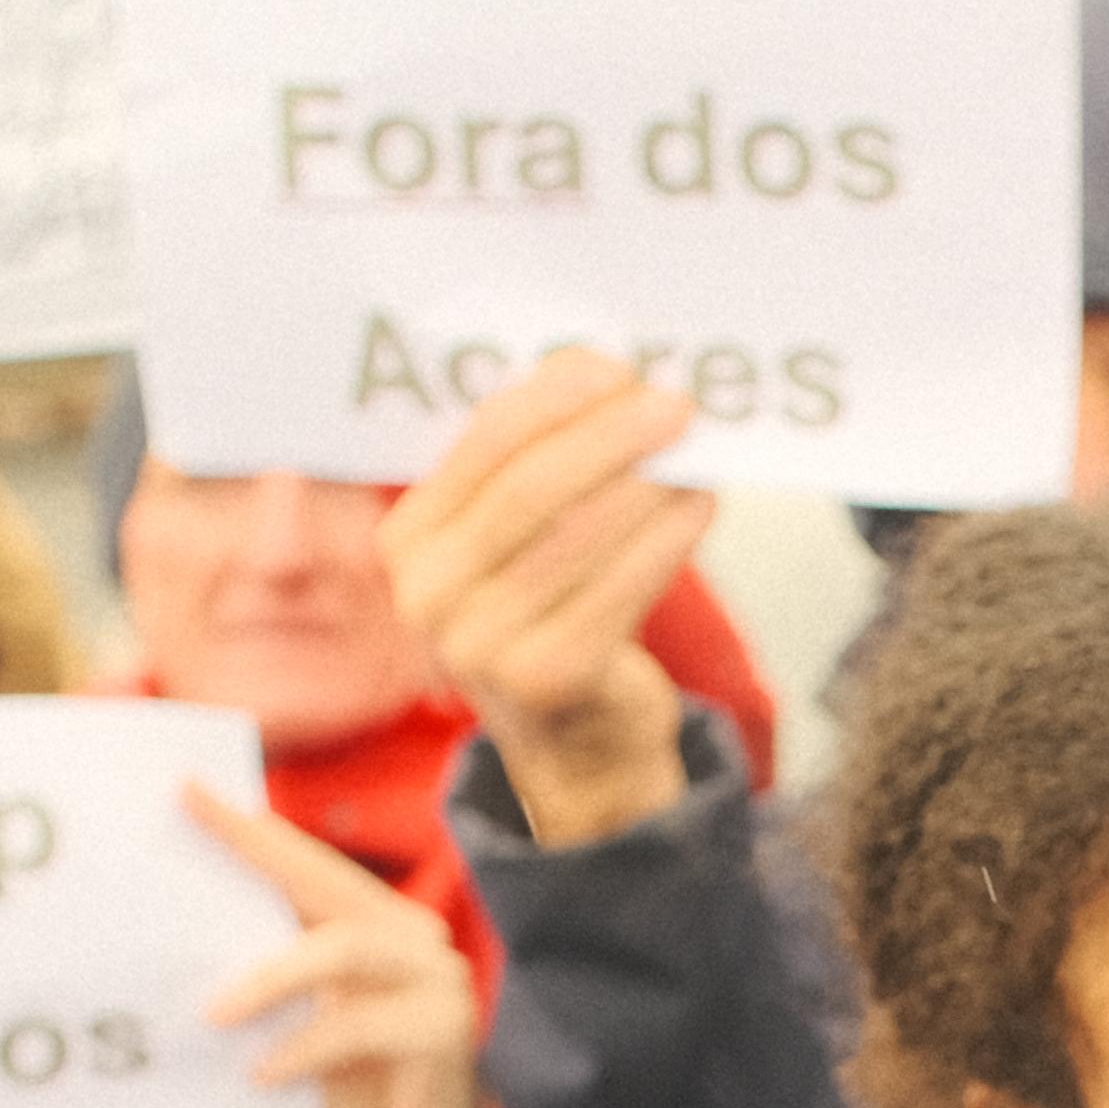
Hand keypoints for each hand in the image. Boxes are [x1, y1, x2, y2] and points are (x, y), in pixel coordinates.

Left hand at [189, 783, 549, 1107]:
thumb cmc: (350, 1101)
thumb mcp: (292, 1031)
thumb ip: (260, 985)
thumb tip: (166, 949)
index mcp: (373, 926)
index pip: (303, 864)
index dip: (247, 827)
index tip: (184, 788)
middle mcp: (412, 934)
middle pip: (327, 877)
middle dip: (256, 847)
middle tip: (190, 820)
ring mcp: (438, 977)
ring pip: (343, 947)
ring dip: (270, 978)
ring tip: (212, 1015)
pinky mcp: (448, 1029)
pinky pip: (360, 1025)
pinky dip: (303, 1048)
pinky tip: (262, 1075)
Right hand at [376, 351, 711, 849]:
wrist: (574, 739)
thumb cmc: (553, 610)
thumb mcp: (521, 540)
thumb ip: (542, 460)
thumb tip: (609, 373)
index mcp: (408, 541)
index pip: (482, 444)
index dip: (555, 398)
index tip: (617, 367)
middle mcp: (426, 596)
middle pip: (529, 488)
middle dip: (608, 435)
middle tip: (673, 403)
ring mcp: (480, 645)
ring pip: (578, 536)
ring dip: (646, 483)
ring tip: (694, 451)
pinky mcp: (546, 680)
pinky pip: (618, 589)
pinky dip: (666, 539)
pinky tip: (699, 505)